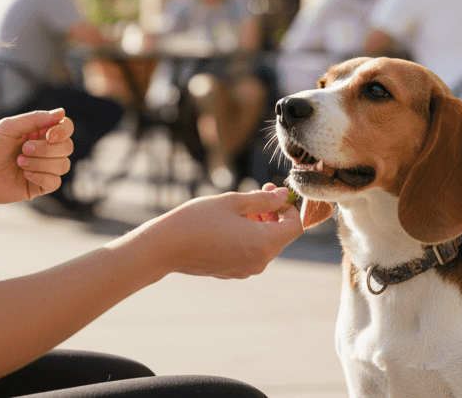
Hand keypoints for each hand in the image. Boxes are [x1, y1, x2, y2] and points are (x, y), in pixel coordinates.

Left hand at [0, 109, 74, 207]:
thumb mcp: (9, 127)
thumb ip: (36, 119)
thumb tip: (61, 112)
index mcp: (38, 133)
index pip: (65, 128)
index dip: (63, 131)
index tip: (49, 134)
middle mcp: (43, 150)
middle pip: (67, 147)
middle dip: (47, 149)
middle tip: (24, 149)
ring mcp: (42, 169)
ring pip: (63, 165)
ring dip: (42, 162)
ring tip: (19, 162)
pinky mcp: (38, 186)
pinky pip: (55, 182)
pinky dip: (42, 176)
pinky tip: (24, 174)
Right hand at [134, 187, 303, 278]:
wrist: (165, 247)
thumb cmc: (198, 220)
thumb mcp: (233, 202)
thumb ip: (264, 199)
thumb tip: (284, 196)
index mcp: (263, 243)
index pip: (296, 226)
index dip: (291, 207)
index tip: (276, 193)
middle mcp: (259, 262)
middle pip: (282, 235)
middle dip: (275, 213)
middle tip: (260, 190)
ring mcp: (246, 270)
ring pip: (266, 244)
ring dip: (262, 223)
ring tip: (242, 206)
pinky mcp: (234, 272)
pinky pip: (251, 252)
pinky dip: (249, 236)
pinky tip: (230, 223)